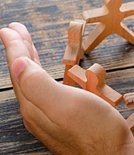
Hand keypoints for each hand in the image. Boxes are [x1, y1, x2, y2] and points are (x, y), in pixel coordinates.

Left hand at [0, 23, 133, 153]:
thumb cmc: (97, 132)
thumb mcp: (68, 106)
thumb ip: (39, 86)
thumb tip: (18, 64)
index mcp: (35, 105)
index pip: (20, 70)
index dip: (15, 48)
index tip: (9, 29)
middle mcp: (37, 111)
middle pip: (23, 75)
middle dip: (20, 51)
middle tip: (16, 31)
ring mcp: (48, 116)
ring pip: (33, 82)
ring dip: (30, 61)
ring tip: (28, 46)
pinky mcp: (61, 119)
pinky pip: (45, 90)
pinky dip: (43, 75)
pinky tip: (48, 73)